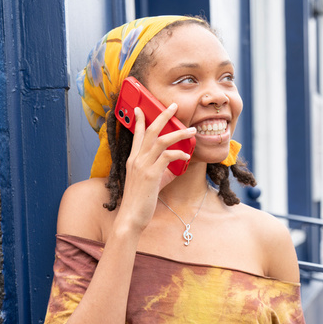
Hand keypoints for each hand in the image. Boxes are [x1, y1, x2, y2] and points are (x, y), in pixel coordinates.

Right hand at [118, 104, 196, 231]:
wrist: (131, 217)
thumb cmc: (141, 201)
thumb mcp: (152, 182)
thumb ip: (164, 171)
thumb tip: (178, 166)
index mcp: (134, 159)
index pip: (137, 134)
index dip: (140, 120)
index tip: (141, 107)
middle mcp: (136, 159)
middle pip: (151, 131)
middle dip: (163, 116)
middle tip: (174, 105)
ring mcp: (142, 166)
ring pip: (161, 141)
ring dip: (178, 133)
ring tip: (191, 130)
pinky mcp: (150, 175)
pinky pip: (167, 157)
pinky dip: (179, 154)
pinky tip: (187, 156)